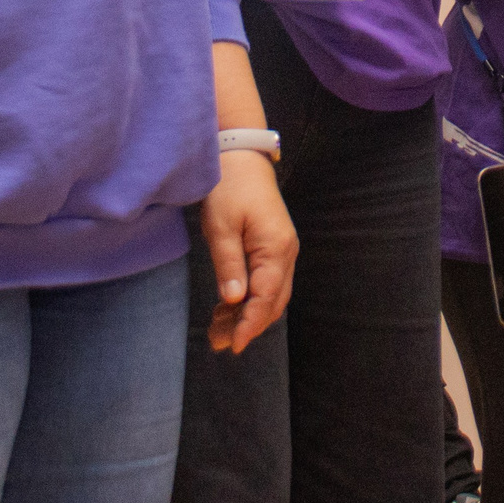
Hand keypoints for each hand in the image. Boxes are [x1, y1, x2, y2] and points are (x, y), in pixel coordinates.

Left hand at [201, 149, 296, 352]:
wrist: (241, 158)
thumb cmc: (229, 187)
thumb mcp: (221, 226)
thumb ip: (228, 265)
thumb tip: (234, 301)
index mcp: (276, 248)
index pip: (266, 297)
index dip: (250, 324)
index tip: (232, 344)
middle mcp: (286, 253)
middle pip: (273, 301)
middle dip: (248, 325)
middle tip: (219, 342)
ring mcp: (282, 251)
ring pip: (271, 295)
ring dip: (247, 315)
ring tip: (217, 330)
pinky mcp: (273, 248)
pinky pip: (266, 282)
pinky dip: (249, 299)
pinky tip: (226, 308)